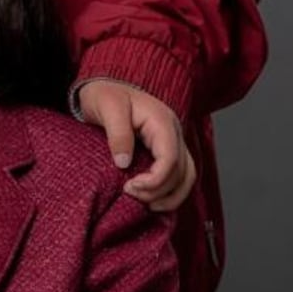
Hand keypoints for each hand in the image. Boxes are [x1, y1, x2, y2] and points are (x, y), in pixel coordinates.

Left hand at [76, 79, 195, 211]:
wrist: (106, 86)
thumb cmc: (106, 94)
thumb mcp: (108, 107)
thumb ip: (118, 134)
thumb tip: (124, 163)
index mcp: (162, 121)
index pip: (170, 158)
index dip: (154, 180)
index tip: (130, 187)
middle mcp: (174, 132)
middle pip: (182, 172)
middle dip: (158, 191)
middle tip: (130, 196)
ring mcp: (172, 141)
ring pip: (187, 176)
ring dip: (170, 196)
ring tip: (145, 206)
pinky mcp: (165, 150)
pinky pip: (179, 175)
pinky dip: (170, 192)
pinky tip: (151, 200)